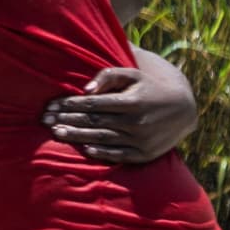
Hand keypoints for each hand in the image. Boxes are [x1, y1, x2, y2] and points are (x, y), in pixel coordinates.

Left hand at [43, 55, 196, 163]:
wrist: (183, 109)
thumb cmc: (149, 86)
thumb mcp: (133, 74)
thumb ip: (109, 76)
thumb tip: (86, 89)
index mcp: (132, 102)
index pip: (93, 105)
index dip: (70, 105)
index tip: (52, 105)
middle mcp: (136, 123)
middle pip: (94, 122)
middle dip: (67, 120)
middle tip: (46, 120)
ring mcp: (140, 141)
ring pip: (102, 139)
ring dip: (77, 136)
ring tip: (56, 133)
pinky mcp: (144, 154)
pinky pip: (118, 155)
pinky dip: (100, 152)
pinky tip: (84, 148)